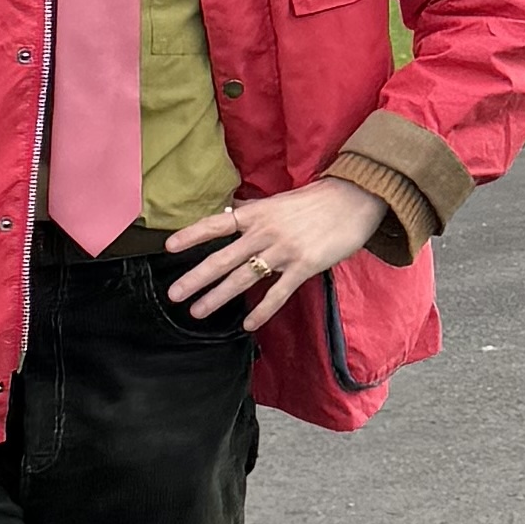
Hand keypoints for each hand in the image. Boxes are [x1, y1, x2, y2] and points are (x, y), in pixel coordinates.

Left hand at [162, 176, 394, 326]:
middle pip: (223, 258)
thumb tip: (230, 212)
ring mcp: (284, 250)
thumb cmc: (317, 201)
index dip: (191, 235)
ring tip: (198, 311)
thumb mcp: (279, 201)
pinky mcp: (304, 266)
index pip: (216, 224)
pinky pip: (278, 293)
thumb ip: (254, 212)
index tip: (169, 248)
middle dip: (196, 278)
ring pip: (243, 278)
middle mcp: (265, 232)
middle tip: (174, 294)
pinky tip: (248, 324)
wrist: (355, 199)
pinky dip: (262, 310)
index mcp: (257, 213)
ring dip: (218, 297)